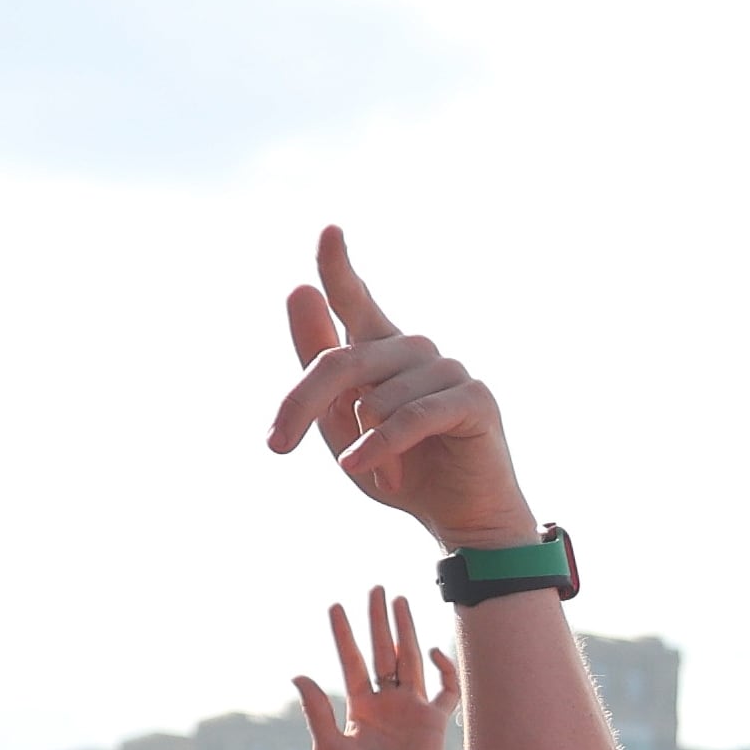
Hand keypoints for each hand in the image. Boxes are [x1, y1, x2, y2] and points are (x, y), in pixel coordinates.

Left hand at [265, 229, 537, 550]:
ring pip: (374, 396)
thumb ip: (318, 364)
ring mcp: (448, 370)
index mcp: (381, 351)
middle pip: (340, 359)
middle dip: (302, 403)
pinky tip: (372, 473)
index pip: (354, 298)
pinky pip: (410, 416)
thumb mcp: (341, 422)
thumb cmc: (400, 471)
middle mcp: (414, 350)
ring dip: (365, 445)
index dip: (337, 265)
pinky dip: (383, 447)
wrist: (459, 519)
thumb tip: (299, 288)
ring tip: (381, 475)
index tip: (328, 230)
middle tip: (275, 444)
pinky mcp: (474, 398)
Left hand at [289, 591, 459, 749]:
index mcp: (360, 708)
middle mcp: (388, 703)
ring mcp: (413, 710)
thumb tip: (298, 674)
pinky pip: (445, 688)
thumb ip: (316, 709)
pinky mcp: (436, 721)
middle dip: (378, 621)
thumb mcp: (329, 746)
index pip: (352, 661)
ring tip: (399, 601)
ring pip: (411, 660)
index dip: (343, 634)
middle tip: (376, 589)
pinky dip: (442, 668)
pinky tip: (430, 650)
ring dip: (405, 631)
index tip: (335, 606)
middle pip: (384, 652)